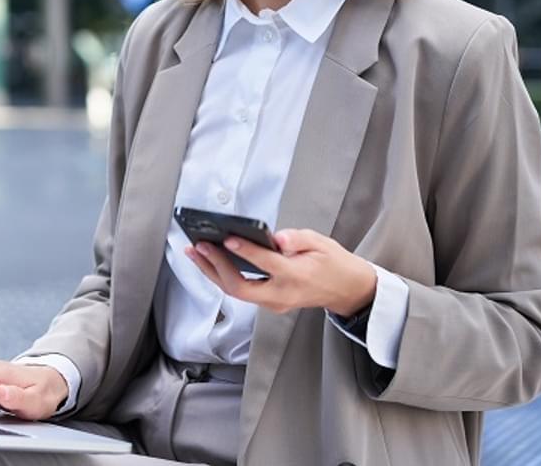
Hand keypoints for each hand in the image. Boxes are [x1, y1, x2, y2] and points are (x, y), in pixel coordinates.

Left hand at [185, 228, 376, 317]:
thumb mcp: (322, 243)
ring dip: (212, 272)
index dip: (245, 251)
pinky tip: (210, 261)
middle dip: (216, 266)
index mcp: (297, 277)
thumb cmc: (333, 264)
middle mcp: (282, 294)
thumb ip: (299, 239)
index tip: (228, 238)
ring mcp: (274, 302)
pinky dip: (222, 276)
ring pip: (236, 292)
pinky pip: (241, 291)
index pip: (266, 264)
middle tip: (199, 246)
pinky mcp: (269, 302)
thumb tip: (278, 238)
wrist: (346, 290)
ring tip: (194, 252)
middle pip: (240, 287)